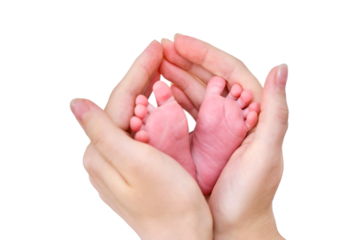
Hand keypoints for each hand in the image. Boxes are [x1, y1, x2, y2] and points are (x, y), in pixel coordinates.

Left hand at [70, 39, 212, 239]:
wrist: (183, 238)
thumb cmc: (168, 204)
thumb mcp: (134, 164)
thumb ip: (101, 131)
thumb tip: (75, 101)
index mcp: (101, 150)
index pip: (118, 98)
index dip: (138, 69)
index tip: (156, 45)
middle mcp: (103, 154)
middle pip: (122, 103)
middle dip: (141, 75)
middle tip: (161, 49)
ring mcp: (118, 160)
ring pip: (131, 114)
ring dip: (146, 89)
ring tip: (162, 66)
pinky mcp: (133, 165)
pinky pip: (139, 129)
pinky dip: (151, 110)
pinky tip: (160, 100)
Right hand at [159, 33, 287, 238]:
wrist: (233, 227)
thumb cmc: (250, 194)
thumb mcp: (266, 152)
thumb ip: (276, 110)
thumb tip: (280, 65)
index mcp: (254, 111)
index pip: (229, 70)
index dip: (204, 52)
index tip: (178, 40)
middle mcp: (235, 114)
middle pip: (209, 77)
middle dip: (184, 59)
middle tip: (159, 46)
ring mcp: (217, 125)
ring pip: (195, 91)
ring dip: (176, 75)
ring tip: (154, 64)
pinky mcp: (202, 138)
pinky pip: (187, 112)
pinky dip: (173, 99)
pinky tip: (159, 91)